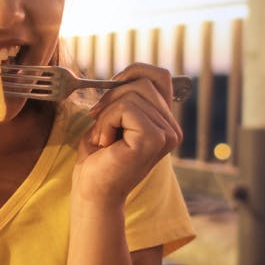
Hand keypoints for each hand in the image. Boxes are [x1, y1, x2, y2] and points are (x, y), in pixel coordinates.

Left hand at [74, 63, 183, 203]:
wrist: (92, 192)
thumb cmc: (97, 159)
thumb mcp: (112, 119)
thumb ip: (126, 97)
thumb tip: (125, 76)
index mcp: (165, 122)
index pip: (160, 76)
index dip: (134, 71)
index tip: (111, 87)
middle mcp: (172, 128)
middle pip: (143, 82)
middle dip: (111, 97)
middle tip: (98, 122)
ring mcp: (167, 134)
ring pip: (132, 94)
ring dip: (107, 113)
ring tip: (104, 138)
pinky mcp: (155, 139)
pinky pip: (125, 108)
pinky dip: (106, 121)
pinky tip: (105, 143)